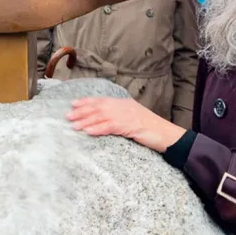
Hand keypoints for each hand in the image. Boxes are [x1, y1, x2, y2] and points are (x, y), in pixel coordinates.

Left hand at [67, 97, 185, 152]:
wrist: (167, 135)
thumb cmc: (151, 130)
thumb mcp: (134, 119)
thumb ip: (119, 118)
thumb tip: (104, 121)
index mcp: (124, 103)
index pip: (101, 100)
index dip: (86, 102)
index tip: (73, 104)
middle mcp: (123, 106)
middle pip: (98, 107)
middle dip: (82, 111)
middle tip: (68, 116)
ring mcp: (127, 115)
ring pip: (101, 117)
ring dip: (86, 121)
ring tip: (74, 126)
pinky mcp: (130, 126)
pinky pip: (110, 127)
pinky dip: (98, 129)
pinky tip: (88, 132)